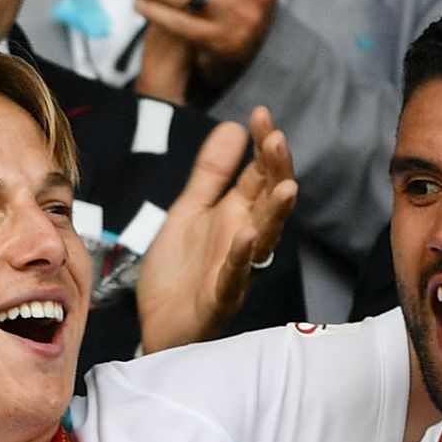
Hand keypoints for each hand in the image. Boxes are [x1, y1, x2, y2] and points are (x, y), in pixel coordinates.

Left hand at [129, 106, 294, 351]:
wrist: (156, 326)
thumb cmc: (180, 272)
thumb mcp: (189, 211)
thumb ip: (210, 174)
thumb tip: (233, 127)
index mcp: (236, 216)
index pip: (258, 175)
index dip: (262, 146)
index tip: (261, 115)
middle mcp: (243, 239)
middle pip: (268, 201)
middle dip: (275, 171)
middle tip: (277, 139)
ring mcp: (235, 270)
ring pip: (263, 239)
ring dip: (275, 213)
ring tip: (285, 186)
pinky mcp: (218, 299)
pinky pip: (233, 277)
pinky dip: (240, 257)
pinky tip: (245, 234)